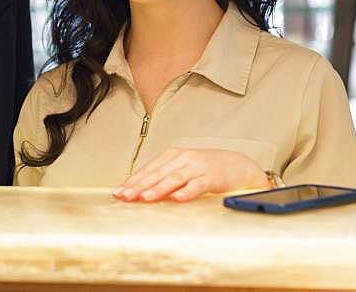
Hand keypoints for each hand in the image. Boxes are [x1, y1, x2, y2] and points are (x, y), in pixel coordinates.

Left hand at [113, 148, 267, 202]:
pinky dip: (187, 192)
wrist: (237, 165)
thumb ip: (163, 177)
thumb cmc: (204, 169)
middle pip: (157, 173)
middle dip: (139, 186)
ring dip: (159, 188)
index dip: (132, 181)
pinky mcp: (212, 177)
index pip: (148, 169)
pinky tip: (178, 199)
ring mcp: (197, 167)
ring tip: (146, 198)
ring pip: (174, 178)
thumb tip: (139, 190)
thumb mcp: (182, 168)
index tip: (118, 192)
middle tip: (125, 196)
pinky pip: (198, 185)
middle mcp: (182, 159)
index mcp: (172, 156)